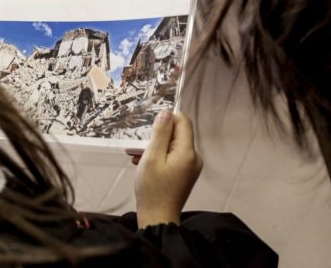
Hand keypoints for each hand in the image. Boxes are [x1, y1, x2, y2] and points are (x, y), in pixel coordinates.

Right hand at [134, 110, 201, 227]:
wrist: (158, 217)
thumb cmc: (153, 189)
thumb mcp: (152, 157)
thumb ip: (160, 133)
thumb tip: (166, 113)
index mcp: (188, 152)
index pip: (183, 122)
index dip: (167, 120)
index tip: (150, 130)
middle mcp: (194, 158)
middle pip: (177, 134)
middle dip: (157, 136)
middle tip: (138, 147)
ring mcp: (190, 167)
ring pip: (172, 146)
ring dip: (154, 148)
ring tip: (136, 157)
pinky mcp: (185, 174)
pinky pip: (173, 157)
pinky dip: (159, 157)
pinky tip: (143, 164)